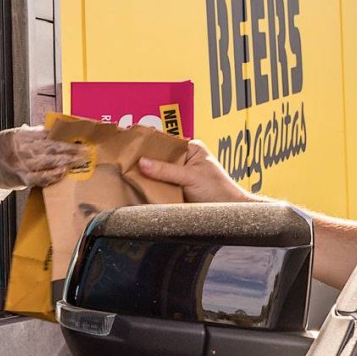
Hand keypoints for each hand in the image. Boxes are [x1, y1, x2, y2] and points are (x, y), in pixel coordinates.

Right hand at [0, 124, 85, 203]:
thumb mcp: (11, 135)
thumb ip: (30, 133)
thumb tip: (50, 130)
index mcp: (20, 136)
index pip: (47, 133)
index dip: (64, 134)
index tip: (77, 134)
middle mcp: (22, 149)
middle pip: (52, 147)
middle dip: (71, 148)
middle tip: (85, 148)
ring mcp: (23, 165)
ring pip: (50, 161)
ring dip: (67, 160)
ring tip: (80, 159)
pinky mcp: (22, 179)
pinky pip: (42, 177)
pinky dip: (54, 174)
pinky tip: (63, 171)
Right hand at [137, 139, 256, 203]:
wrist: (230, 213)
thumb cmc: (219, 190)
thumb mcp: (190, 177)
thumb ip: (166, 170)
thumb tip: (142, 163)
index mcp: (191, 149)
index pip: (166, 143)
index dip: (150, 145)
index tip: (132, 146)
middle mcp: (185, 160)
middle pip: (159, 158)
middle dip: (146, 162)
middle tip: (126, 163)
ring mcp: (180, 175)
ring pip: (158, 173)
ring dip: (148, 177)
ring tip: (129, 175)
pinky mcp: (177, 190)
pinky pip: (161, 186)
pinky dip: (152, 188)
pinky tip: (141, 188)